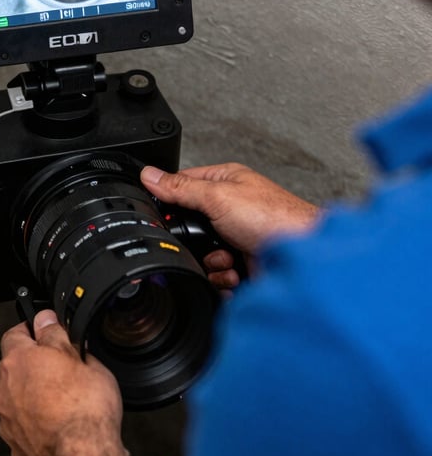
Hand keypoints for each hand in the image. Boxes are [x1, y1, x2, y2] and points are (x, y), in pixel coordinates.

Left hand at [0, 309, 122, 455]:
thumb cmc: (85, 408)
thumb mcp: (80, 357)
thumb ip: (56, 334)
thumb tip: (46, 320)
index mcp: (18, 361)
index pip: (14, 333)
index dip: (32, 331)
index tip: (45, 333)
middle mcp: (5, 390)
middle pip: (16, 368)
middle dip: (36, 367)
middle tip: (64, 371)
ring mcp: (8, 421)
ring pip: (19, 399)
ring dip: (35, 397)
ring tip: (66, 403)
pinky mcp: (16, 447)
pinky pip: (25, 428)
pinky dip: (38, 425)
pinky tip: (60, 426)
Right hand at [141, 162, 319, 286]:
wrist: (305, 257)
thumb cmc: (276, 218)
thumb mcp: (218, 196)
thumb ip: (182, 188)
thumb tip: (150, 175)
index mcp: (224, 184)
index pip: (182, 187)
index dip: (170, 202)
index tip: (164, 215)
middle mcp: (230, 210)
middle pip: (189, 228)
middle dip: (195, 242)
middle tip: (207, 240)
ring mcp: (236, 239)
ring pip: (202, 256)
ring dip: (212, 263)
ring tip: (229, 258)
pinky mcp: (242, 266)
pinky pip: (217, 277)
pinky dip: (223, 280)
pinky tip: (238, 273)